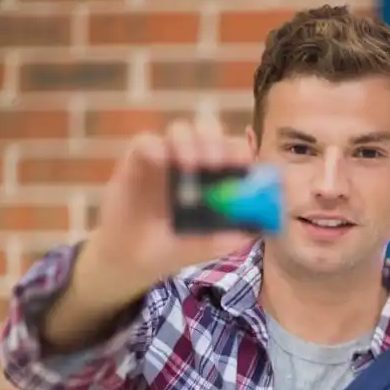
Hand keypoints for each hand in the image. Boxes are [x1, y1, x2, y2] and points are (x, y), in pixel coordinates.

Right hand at [86, 117, 255, 286]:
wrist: (134, 260)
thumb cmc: (177, 246)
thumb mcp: (209, 246)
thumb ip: (232, 236)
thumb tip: (254, 229)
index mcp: (217, 176)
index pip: (235, 149)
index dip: (241, 152)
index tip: (243, 164)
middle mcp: (193, 160)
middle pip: (209, 129)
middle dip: (216, 140)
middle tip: (216, 163)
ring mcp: (165, 158)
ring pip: (180, 129)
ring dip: (189, 141)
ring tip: (190, 166)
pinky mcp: (137, 161)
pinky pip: (145, 141)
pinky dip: (154, 146)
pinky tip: (160, 161)